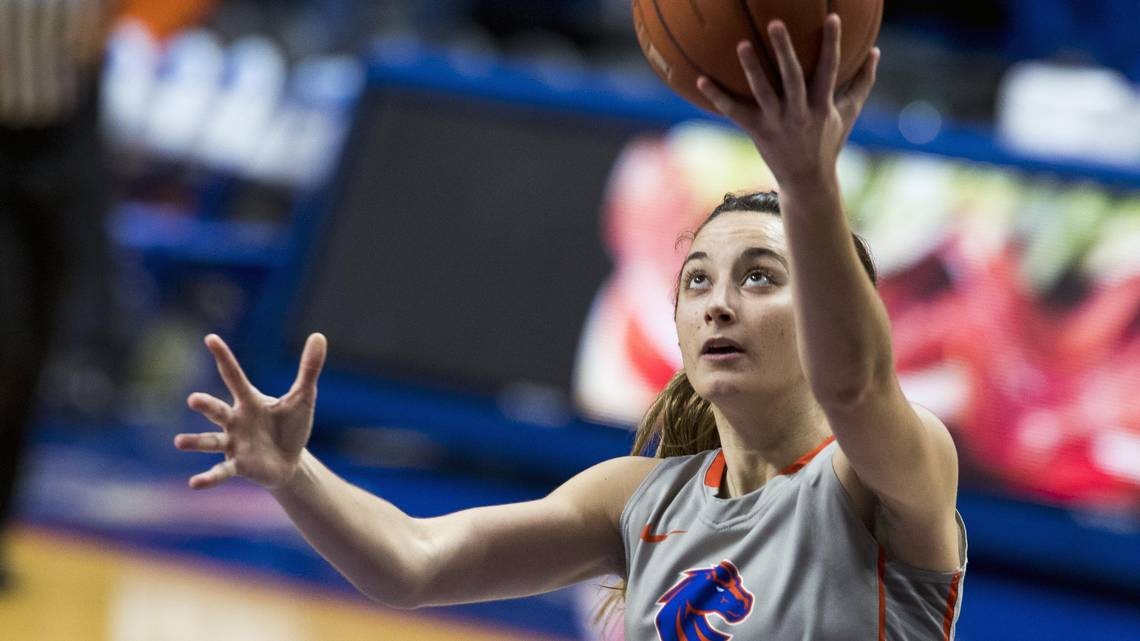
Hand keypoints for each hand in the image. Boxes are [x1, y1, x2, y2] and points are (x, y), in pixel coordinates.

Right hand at [175, 333, 327, 489]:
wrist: (290, 461)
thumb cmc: (290, 426)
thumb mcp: (303, 397)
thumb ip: (308, 369)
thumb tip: (319, 336)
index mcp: (250, 401)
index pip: (235, 376)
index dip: (224, 358)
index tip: (211, 338)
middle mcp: (236, 421)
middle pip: (217, 410)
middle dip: (205, 405)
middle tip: (193, 400)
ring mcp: (234, 444)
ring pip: (211, 441)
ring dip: (196, 441)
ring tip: (179, 441)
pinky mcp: (238, 465)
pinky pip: (221, 471)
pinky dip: (209, 477)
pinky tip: (194, 483)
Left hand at [696, 14, 878, 186]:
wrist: (808, 181)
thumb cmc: (828, 142)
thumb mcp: (849, 113)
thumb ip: (862, 82)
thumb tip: (876, 51)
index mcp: (822, 105)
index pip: (830, 68)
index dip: (832, 43)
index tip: (831, 17)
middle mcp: (799, 113)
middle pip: (792, 77)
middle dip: (785, 50)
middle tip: (775, 23)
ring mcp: (777, 123)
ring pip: (763, 92)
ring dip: (752, 68)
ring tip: (742, 44)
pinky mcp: (758, 131)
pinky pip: (734, 112)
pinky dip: (717, 97)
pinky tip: (700, 80)